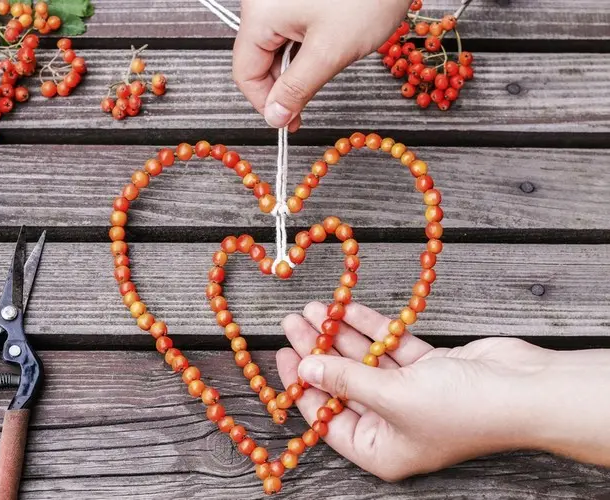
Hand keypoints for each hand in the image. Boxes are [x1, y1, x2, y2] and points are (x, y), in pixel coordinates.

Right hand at [233, 0, 409, 130]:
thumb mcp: (330, 52)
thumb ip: (297, 89)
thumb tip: (275, 115)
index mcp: (261, 14)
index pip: (245, 73)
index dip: (266, 103)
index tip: (287, 120)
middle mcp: (263, 4)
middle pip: (258, 60)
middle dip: (283, 85)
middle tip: (305, 107)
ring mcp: (278, 0)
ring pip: (275, 48)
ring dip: (295, 68)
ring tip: (323, 69)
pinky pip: (289, 31)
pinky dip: (304, 50)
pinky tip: (324, 52)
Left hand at [276, 302, 609, 480]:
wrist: (525, 389)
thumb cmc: (460, 408)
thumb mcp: (391, 397)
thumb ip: (345, 379)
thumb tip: (306, 366)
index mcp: (381, 449)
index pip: (327, 419)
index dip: (301, 386)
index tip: (283, 355)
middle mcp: (393, 424)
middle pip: (343, 384)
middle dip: (318, 350)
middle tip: (292, 322)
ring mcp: (412, 395)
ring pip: (365, 361)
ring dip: (340, 334)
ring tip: (312, 307)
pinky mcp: (429, 369)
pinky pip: (390, 347)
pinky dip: (371, 329)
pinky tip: (346, 309)